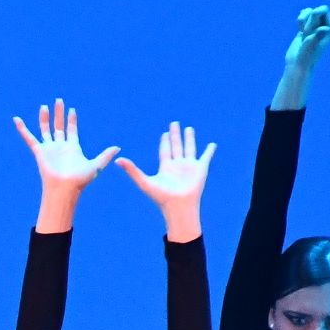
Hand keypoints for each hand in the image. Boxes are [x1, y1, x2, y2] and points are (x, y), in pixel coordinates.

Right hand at [14, 100, 119, 232]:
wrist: (65, 188)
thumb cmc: (80, 180)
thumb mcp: (96, 166)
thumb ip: (105, 155)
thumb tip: (118, 148)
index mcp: (72, 148)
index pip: (71, 130)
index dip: (72, 119)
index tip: (72, 110)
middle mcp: (60, 146)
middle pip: (59, 126)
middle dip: (59, 114)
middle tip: (59, 100)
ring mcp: (49, 148)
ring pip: (45, 129)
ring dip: (45, 118)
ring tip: (45, 106)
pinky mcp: (39, 151)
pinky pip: (29, 138)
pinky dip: (22, 129)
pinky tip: (17, 119)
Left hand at [115, 121, 215, 241]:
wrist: (178, 206)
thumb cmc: (161, 197)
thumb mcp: (144, 181)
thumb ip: (132, 170)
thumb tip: (117, 160)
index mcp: (166, 167)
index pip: (165, 151)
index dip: (164, 142)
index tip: (164, 133)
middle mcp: (177, 165)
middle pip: (176, 146)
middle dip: (175, 135)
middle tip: (174, 123)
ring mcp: (189, 167)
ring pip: (189, 148)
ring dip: (189, 138)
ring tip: (189, 128)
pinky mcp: (200, 169)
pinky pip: (206, 157)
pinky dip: (209, 151)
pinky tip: (212, 144)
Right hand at [271, 6, 329, 108]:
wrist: (297, 64)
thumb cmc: (306, 56)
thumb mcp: (312, 44)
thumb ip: (318, 35)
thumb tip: (324, 29)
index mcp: (329, 30)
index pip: (324, 10)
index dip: (315, 13)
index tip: (310, 27)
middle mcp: (323, 28)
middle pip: (317, 10)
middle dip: (308, 18)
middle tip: (305, 32)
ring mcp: (314, 28)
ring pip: (309, 12)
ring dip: (303, 18)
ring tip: (301, 30)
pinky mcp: (305, 30)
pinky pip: (304, 16)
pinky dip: (300, 19)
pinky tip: (299, 27)